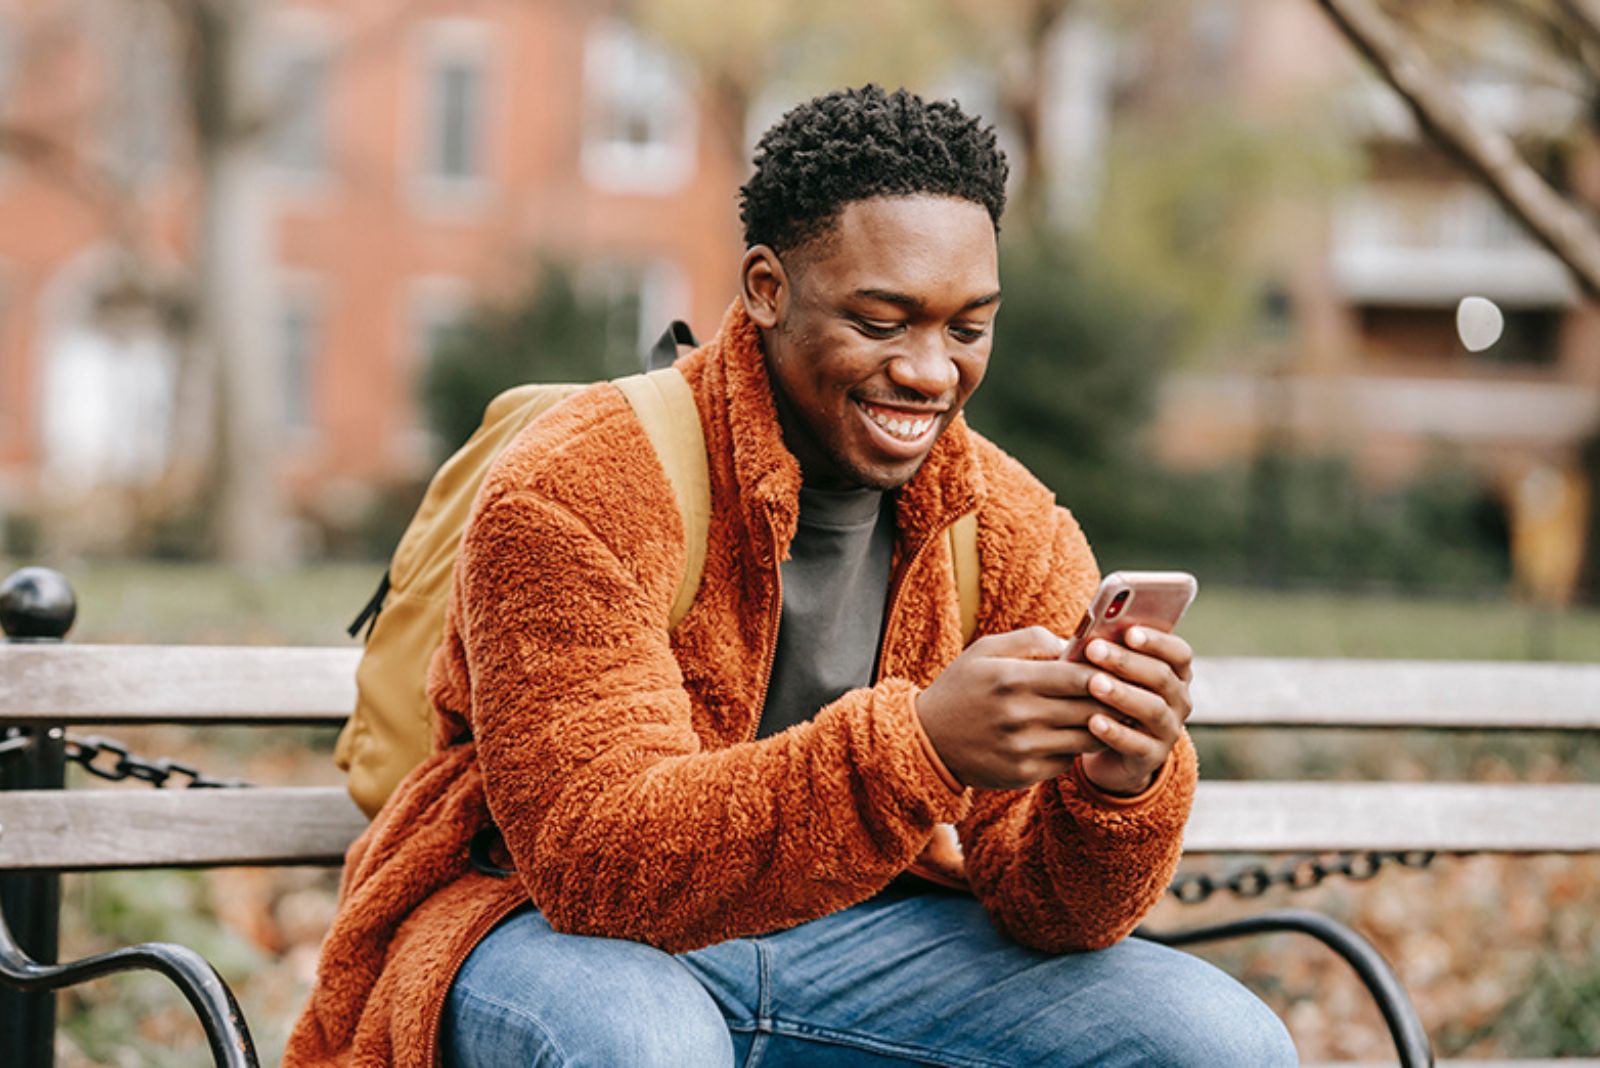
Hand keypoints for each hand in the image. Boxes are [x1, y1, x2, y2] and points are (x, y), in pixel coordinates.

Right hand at [915, 626, 1107, 790]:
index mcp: (1011, 679)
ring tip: (1110, 714)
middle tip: (1126, 692)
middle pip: (1089, 709)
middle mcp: (1019, 716)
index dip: (1105, 673)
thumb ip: (1032, 639)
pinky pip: (1068, 761)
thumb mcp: (986, 650)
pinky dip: (1075, 748)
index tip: (1116, 669)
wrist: (927, 740)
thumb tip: (1076, 643)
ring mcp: (1022, 749)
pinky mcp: (1024, 774)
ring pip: (1086, 738)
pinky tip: (1074, 736)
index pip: (1078, 676)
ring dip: (1102, 727)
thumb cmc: (962, 687)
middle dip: (1113, 700)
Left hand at [1076, 627, 1193, 795]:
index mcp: (1175, 674)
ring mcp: (1168, 730)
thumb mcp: (1113, 676)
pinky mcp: (1152, 757)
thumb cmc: (1110, 699)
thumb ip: (1109, 655)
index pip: (1179, 653)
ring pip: (1152, 709)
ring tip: (1094, 684)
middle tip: (1094, 650)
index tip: (1129, 632)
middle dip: (1126, 661)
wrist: (1111, 752)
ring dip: (1122, 694)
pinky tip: (1093, 722)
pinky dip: (1115, 732)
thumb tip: (1087, 636)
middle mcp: (1179, 701)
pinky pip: (1137, 744)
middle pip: (1161, 677)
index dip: (1156, 641)